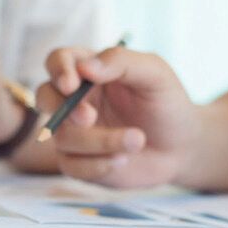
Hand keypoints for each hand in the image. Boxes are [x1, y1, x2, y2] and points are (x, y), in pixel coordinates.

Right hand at [36, 47, 199, 187]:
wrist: (181, 147)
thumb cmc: (167, 104)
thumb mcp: (155, 74)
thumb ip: (121, 62)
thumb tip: (84, 67)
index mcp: (89, 70)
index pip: (59, 61)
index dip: (58, 70)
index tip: (71, 84)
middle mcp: (75, 99)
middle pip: (45, 97)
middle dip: (61, 109)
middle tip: (89, 118)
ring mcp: (73, 132)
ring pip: (62, 137)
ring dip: (99, 141)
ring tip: (137, 140)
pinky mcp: (78, 162)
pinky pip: (71, 166)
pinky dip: (97, 164)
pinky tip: (123, 159)